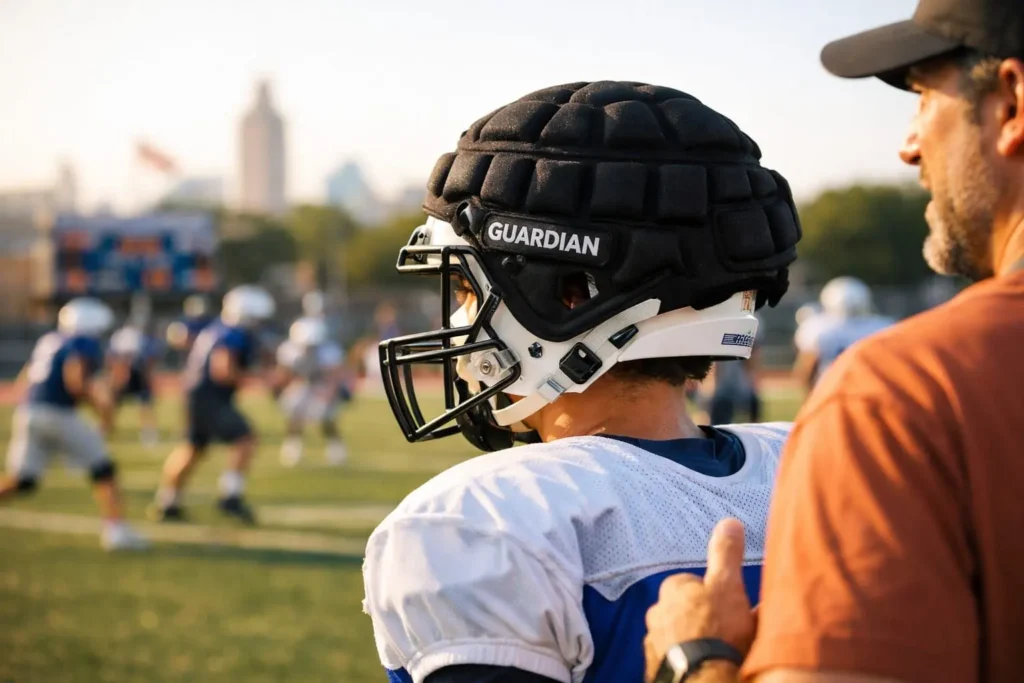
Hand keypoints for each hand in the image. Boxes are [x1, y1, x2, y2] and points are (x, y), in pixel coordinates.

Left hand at [644, 518, 755, 682]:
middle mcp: (656, 612)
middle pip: (684, 609)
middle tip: (726, 630)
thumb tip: (728, 521)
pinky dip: (686, 659)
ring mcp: (654, 641)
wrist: (702, 677)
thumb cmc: (715, 628)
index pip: (693, 584)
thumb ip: (726, 554)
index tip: (729, 605)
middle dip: (701, 617)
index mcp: (672, 589)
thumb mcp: (727, 584)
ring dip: (692, 639)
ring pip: (678, 634)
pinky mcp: (656, 667)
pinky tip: (703, 663)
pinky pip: (674, 657)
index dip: (714, 594)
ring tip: (716, 650)